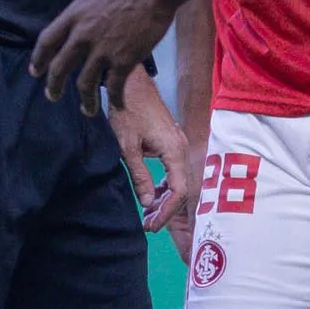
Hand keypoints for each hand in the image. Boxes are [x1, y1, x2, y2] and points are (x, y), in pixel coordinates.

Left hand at [33, 0, 175, 112]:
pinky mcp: (124, 60)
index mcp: (74, 15)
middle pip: (60, 68)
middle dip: (54, 86)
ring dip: (85, 100)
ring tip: (87, 110)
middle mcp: (83, 36)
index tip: (35, 71)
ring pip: (86, 84)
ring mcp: (103, 50)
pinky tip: (117, 106)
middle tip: (52, 96)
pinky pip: (115, 87)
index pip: (47, 42)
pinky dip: (115, 100)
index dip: (39, 59)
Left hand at [107, 67, 189, 234]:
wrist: (130, 82)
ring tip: (148, 215)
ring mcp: (177, 144)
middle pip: (180, 188)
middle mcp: (181, 148)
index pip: (179, 191)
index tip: (152, 226)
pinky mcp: (170, 142)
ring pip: (177, 180)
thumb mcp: (128, 147)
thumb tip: (148, 203)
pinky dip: (164, 185)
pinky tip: (152, 195)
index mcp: (175, 150)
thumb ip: (140, 176)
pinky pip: (173, 170)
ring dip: (164, 199)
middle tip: (148, 225)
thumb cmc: (128, 110)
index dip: (166, 212)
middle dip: (165, 210)